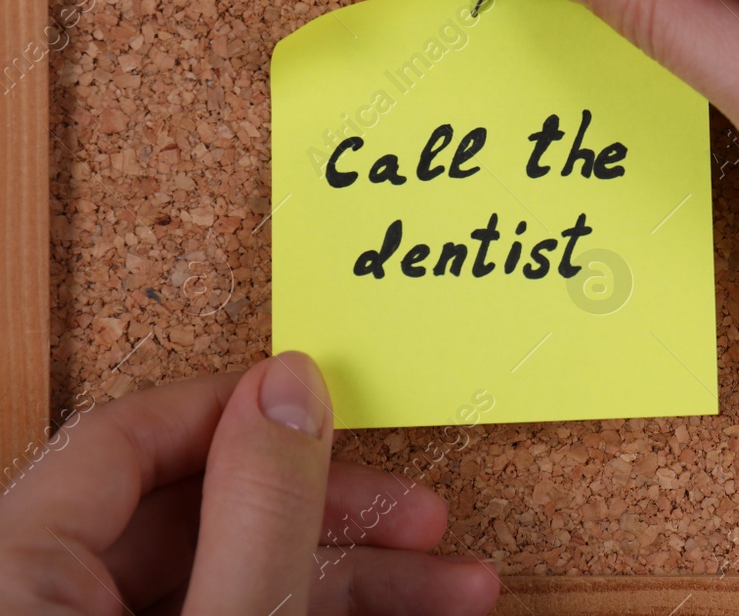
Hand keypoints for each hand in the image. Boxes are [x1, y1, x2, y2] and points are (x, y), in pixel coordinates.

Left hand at [0, 353, 499, 615]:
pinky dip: (316, 613)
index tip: (329, 407)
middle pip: (195, 514)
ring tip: (453, 590)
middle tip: (420, 516)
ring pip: (229, 575)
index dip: (241, 409)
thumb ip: (259, 512)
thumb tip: (290, 388)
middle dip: (334, 512)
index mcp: (17, 575)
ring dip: (353, 572)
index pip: (124, 437)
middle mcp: (41, 605)